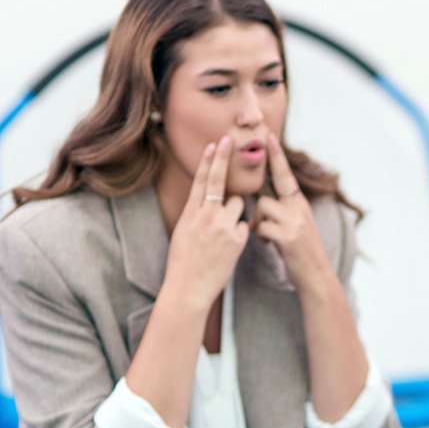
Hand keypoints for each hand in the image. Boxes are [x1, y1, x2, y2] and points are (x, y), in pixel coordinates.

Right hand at [164, 136, 248, 308]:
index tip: (214, 144)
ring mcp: (222, 226)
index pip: (200, 181)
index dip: (209, 161)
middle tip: (229, 139)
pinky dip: (240, 234)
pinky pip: (245, 227)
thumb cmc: (183, 263)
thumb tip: (207, 201)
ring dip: (236, 212)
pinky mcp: (237, 239)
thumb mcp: (183, 233)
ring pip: (239, 204)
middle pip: (219, 181)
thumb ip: (197, 215)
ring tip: (224, 233)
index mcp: (190, 213)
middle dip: (224, 159)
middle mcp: (206, 215)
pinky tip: (229, 248)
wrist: (188, 288)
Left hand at [252, 131, 332, 289]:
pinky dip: (260, 235)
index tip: (269, 136)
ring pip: (262, 208)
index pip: (286, 175)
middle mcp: (299, 209)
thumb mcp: (295, 228)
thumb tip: (260, 206)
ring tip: (266, 235)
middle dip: (260, 192)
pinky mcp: (288, 237)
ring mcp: (295, 223)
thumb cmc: (301, 254)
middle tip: (256, 150)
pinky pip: (262, 226)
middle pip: (267, 193)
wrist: (317, 277)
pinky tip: (268, 243)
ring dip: (258, 222)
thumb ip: (281, 213)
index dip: (277, 156)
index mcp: (300, 205)